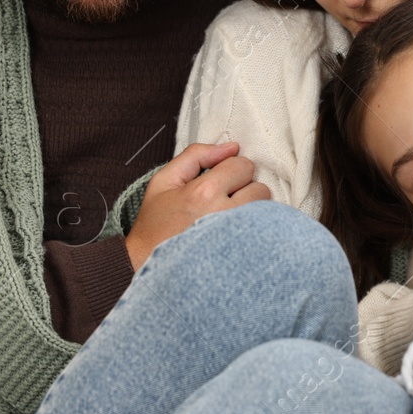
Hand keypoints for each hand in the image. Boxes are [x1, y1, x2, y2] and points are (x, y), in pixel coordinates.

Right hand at [124, 142, 270, 268]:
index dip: (230, 171)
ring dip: (250, 212)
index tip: (217, 184)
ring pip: (265, 212)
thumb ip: (196, 155)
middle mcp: (225, 215)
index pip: (242, 165)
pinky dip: (253, 232)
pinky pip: (264, 235)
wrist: (147, 267)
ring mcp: (236, 239)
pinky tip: (234, 237)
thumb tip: (231, 147)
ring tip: (227, 221)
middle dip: (243, 191)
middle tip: (222, 204)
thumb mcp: (164, 181)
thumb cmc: (155, 226)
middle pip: (259, 188)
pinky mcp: (243, 257)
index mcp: (204, 192)